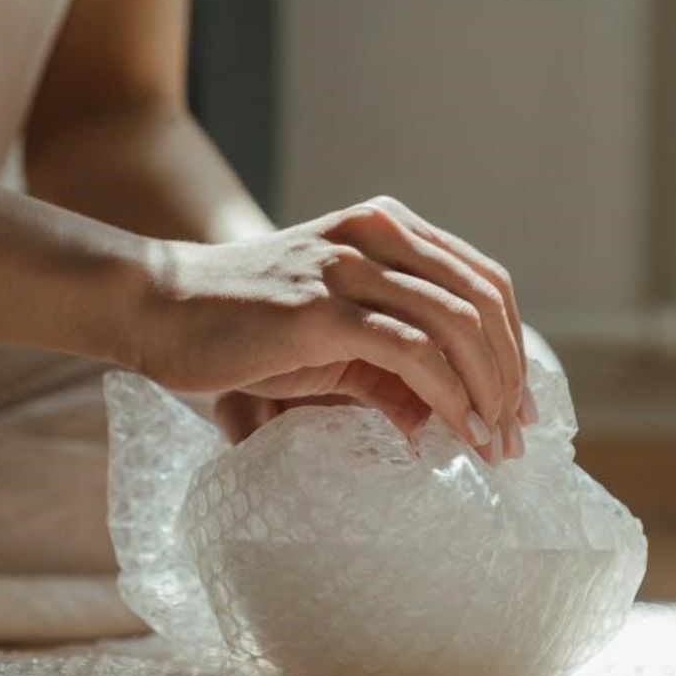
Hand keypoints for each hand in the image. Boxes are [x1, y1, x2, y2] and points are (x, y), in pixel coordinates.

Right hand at [129, 196, 535, 461]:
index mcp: (385, 228)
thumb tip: (439, 421)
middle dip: (510, 376)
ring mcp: (349, 266)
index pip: (483, 281)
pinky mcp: (323, 308)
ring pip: (458, 325)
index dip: (512, 346)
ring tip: (494, 447)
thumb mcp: (329, 338)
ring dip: (489, 394)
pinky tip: (458, 435)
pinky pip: (413, 352)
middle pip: (484, 301)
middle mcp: (376, 233)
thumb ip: (387, 367)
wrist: (156, 309)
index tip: (518, 407)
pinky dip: (450, 399)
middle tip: (515, 438)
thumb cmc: (239, 327)